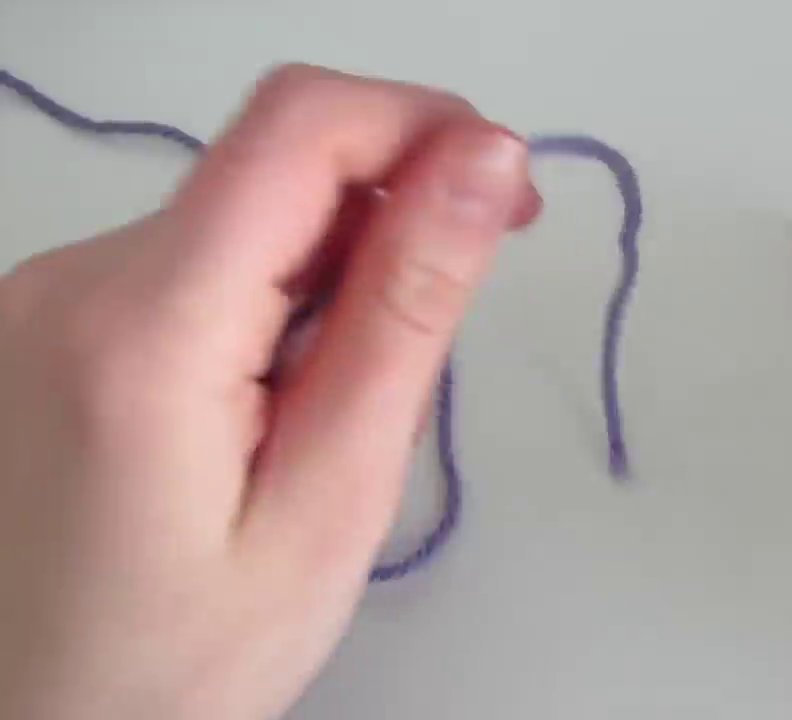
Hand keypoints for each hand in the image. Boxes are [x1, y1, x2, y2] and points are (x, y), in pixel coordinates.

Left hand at [0, 64, 538, 718]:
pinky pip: (193, 258)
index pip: (300, 125)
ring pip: (241, 211)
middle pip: (273, 165)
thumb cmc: (185, 658)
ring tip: (336, 406)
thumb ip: (408, 314)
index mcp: (144, 328)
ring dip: (331, 269)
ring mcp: (43, 294)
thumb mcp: (333, 497)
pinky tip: (275, 400)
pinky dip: (269, 296)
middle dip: (389, 214)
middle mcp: (70, 279)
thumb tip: (485, 163)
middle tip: (433, 342)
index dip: (425, 123)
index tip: (505, 197)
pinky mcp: (45, 317)